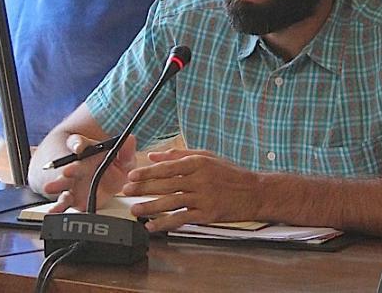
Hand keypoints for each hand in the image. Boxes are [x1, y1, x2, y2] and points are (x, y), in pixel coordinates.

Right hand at [45, 134, 136, 211]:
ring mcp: (73, 182)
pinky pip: (63, 203)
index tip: (79, 147)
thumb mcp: (124, 157)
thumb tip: (130, 139)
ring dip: (58, 185)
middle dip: (70, 169)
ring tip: (51, 188)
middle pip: (71, 165)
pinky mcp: (73, 198)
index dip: (78, 144)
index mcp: (88, 151)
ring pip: (63, 183)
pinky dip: (57, 207)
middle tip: (67, 171)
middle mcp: (78, 166)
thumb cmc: (114, 165)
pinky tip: (53, 211)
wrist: (107, 179)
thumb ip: (126, 150)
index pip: (79, 143)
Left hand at [122, 149, 260, 231]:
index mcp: (198, 163)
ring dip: (150, 207)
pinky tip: (153, 226)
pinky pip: (181, 218)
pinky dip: (165, 222)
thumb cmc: (231, 173)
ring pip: (170, 202)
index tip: (131, 176)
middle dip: (143, 189)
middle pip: (165, 185)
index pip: (166, 167)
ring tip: (135, 210)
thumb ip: (180, 155)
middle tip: (126, 193)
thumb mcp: (208, 157)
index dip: (147, 173)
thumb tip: (155, 156)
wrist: (255, 192)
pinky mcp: (207, 214)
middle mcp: (200, 179)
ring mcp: (203, 197)